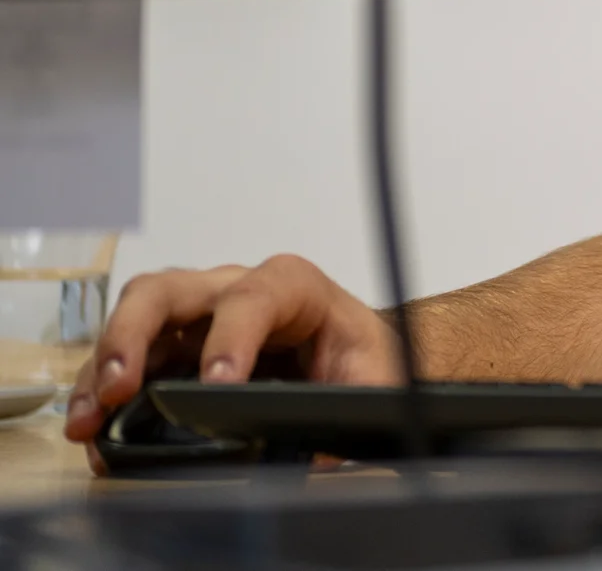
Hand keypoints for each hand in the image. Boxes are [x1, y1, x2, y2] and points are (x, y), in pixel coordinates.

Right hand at [63, 256, 401, 470]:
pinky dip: (101, 390)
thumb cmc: (357, 354)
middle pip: (169, 290)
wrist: (349, 356)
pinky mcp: (171, 348)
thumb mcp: (371, 375)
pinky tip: (92, 429)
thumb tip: (319, 455)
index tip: (218, 385)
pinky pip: (126, 357)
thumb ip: (352, 405)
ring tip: (90, 420)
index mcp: (291, 286)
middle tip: (119, 388)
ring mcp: (194, 316)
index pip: (254, 297)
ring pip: (134, 321)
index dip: (231, 337)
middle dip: (134, 335)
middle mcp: (232, 290)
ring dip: (104, 368)